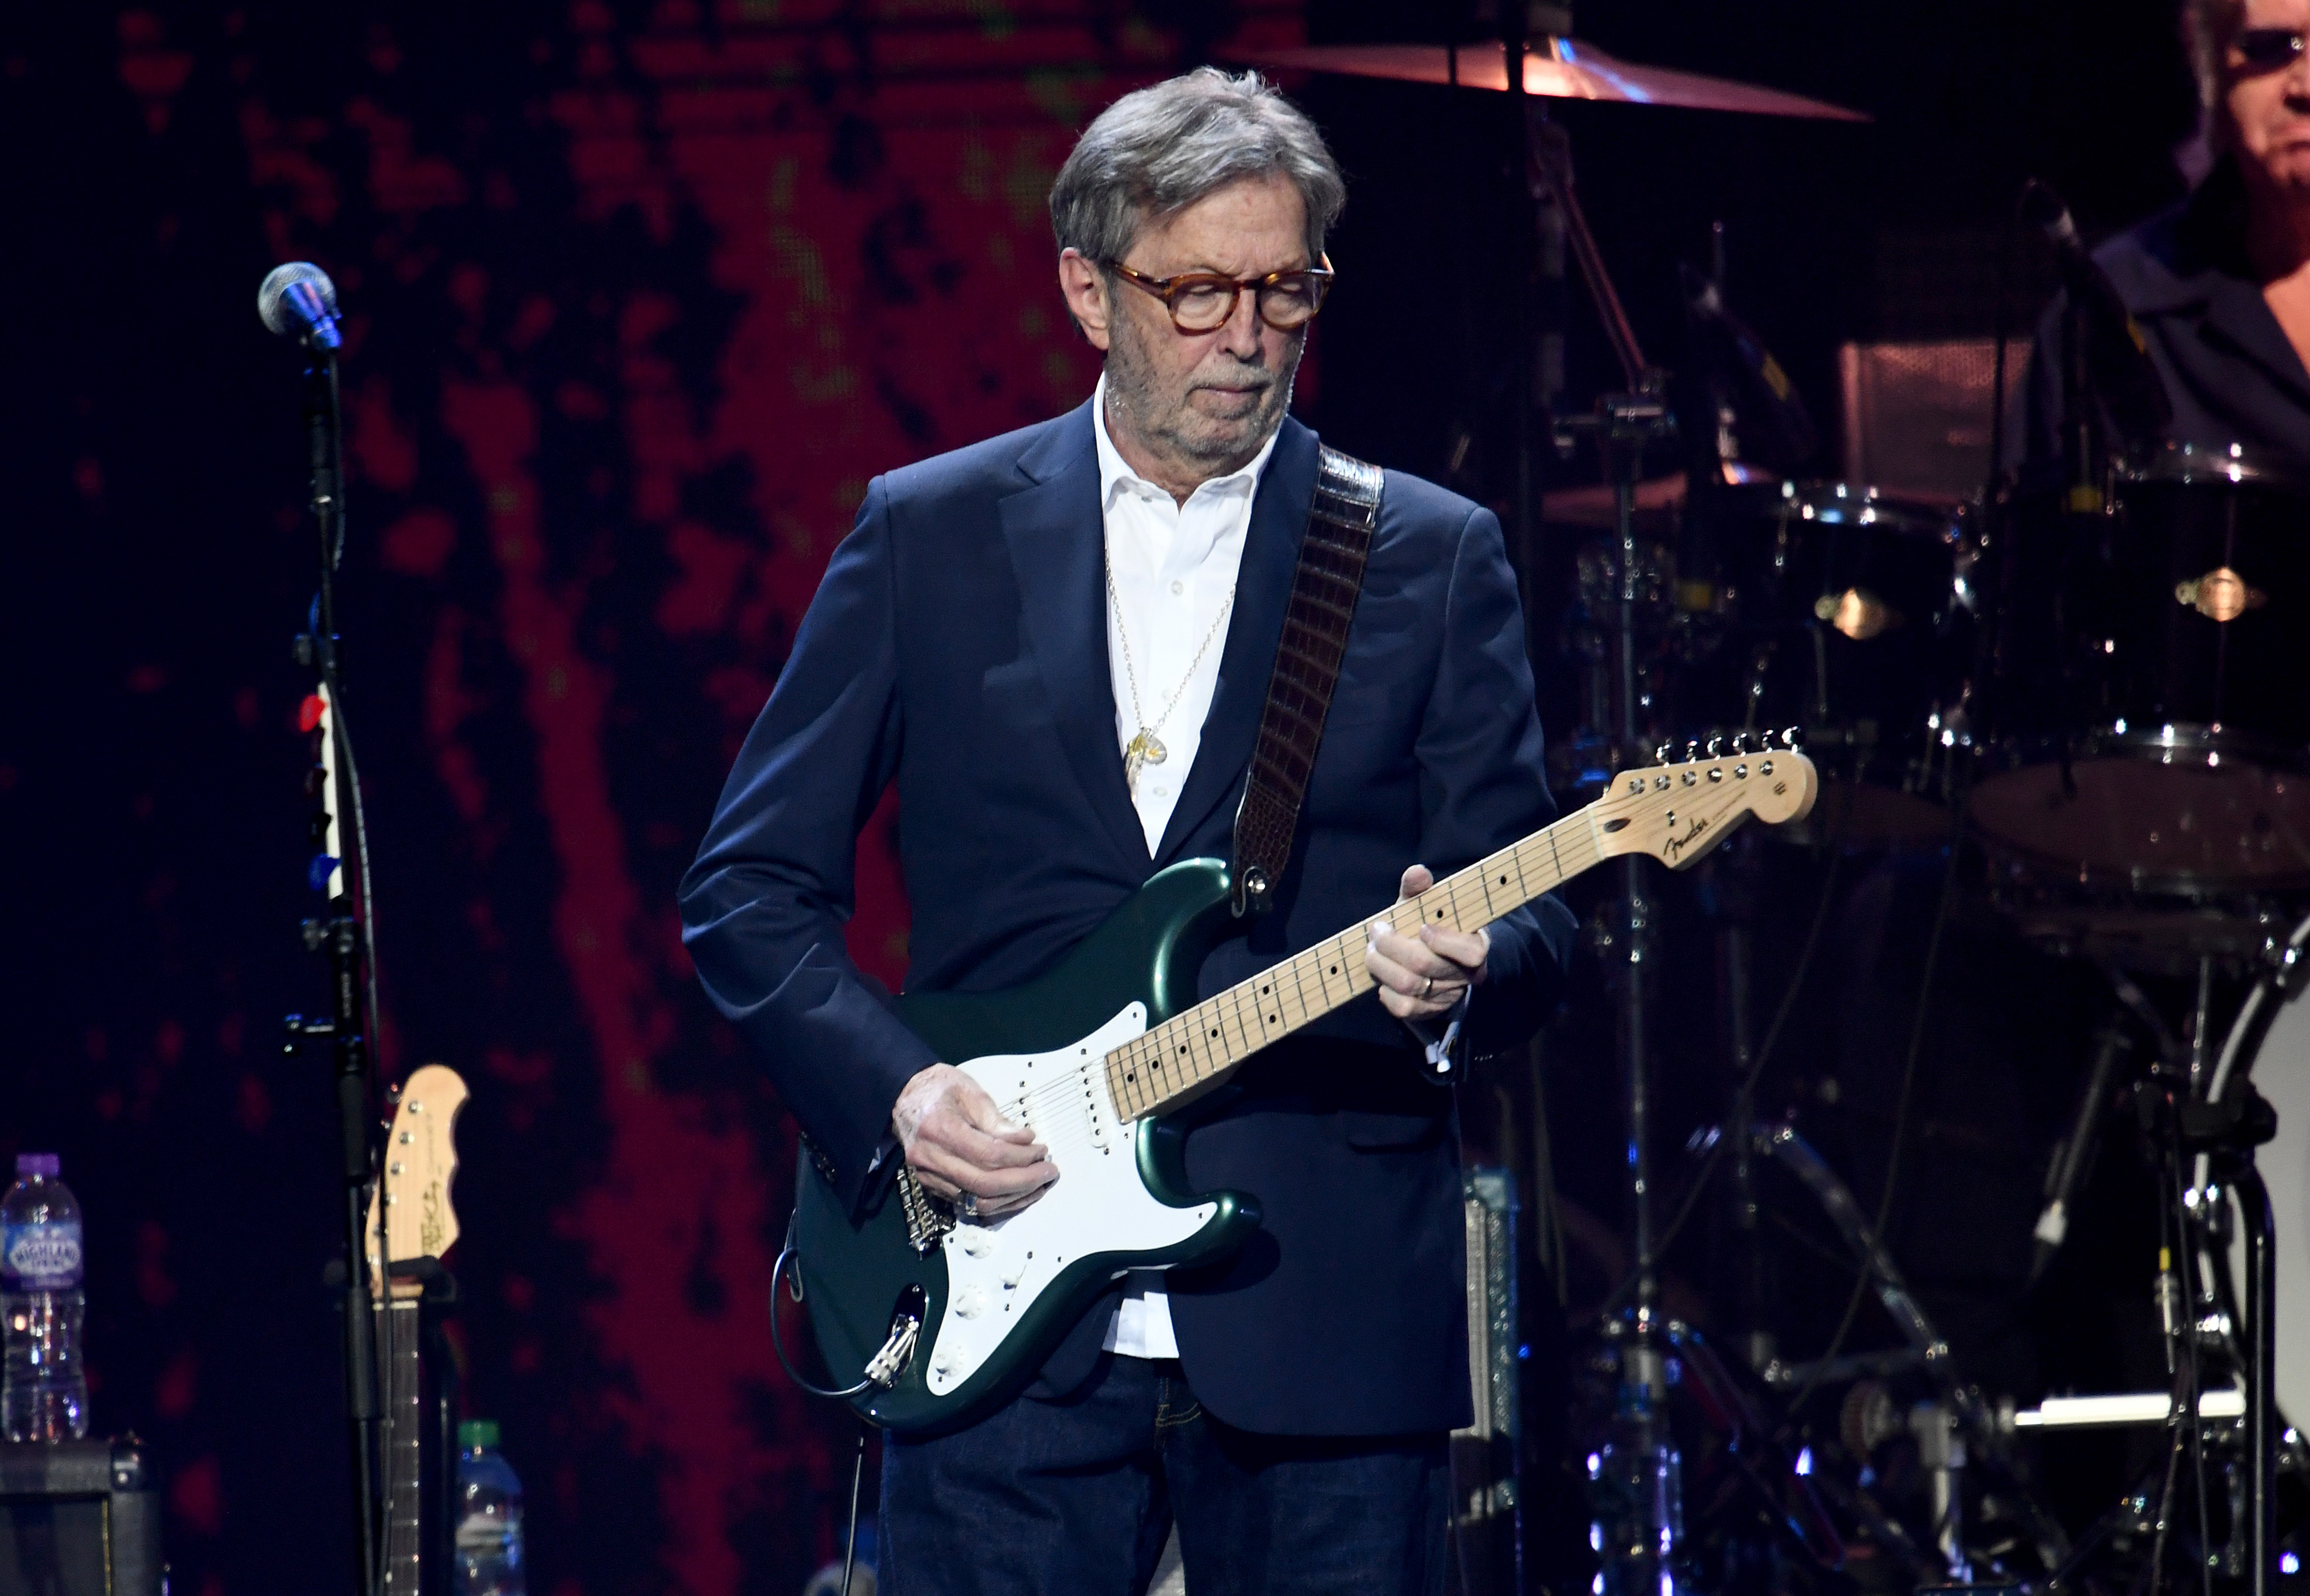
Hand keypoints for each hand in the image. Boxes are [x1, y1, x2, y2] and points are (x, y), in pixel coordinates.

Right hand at [892, 1063, 1057, 1219]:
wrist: (904, 1096)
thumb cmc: (938, 1088)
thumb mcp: (970, 1092)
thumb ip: (997, 1120)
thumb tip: (1025, 1142)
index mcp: (939, 1128)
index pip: (989, 1155)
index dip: (1022, 1157)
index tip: (1042, 1150)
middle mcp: (930, 1158)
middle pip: (984, 1185)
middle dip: (1023, 1182)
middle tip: (1048, 1171)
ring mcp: (928, 1176)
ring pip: (977, 1203)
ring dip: (1014, 1198)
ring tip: (1038, 1184)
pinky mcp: (931, 1187)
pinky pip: (968, 1205)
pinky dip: (997, 1202)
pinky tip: (1017, 1192)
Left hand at [1365, 864, 1488, 1021]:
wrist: (1437, 962)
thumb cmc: (1430, 926)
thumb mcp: (1428, 906)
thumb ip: (1421, 890)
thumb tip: (1416, 872)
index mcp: (1474, 948)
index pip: (1471, 953)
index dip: (1444, 941)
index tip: (1421, 927)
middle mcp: (1463, 976)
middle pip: (1424, 964)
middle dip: (1392, 945)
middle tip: (1376, 931)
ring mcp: (1444, 997)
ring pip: (1408, 985)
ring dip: (1381, 964)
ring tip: (1371, 950)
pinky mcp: (1426, 1012)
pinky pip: (1402, 1008)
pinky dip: (1385, 991)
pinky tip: (1381, 976)